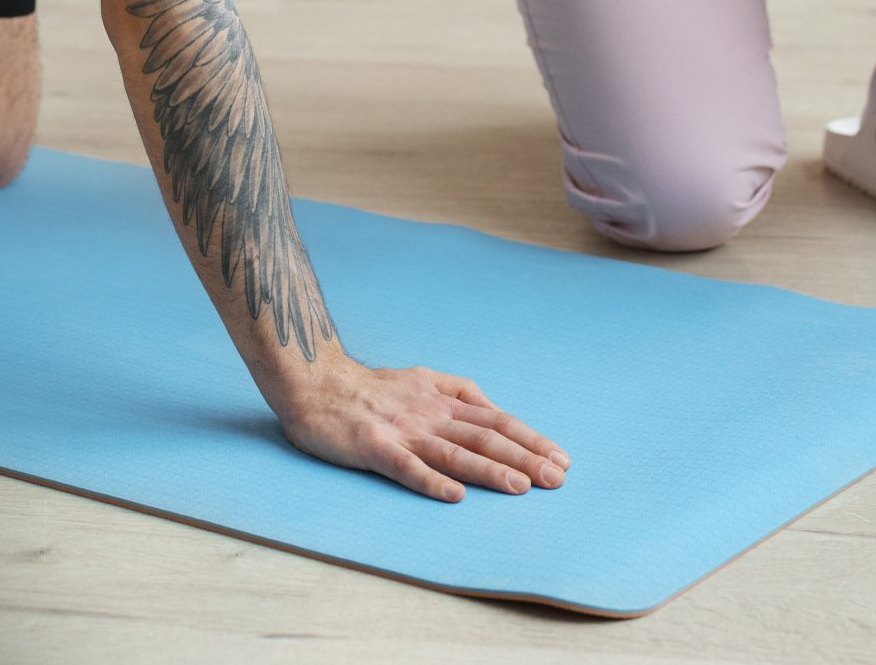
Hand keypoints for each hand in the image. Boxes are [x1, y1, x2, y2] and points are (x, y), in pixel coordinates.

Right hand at [272, 357, 570, 502]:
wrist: (315, 383)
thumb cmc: (370, 388)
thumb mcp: (422, 378)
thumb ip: (458, 392)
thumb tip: (497, 412)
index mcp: (442, 399)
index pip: (497, 421)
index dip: (531, 439)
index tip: (560, 459)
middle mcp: (429, 413)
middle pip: (485, 437)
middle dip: (525, 458)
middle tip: (558, 479)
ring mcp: (402, 430)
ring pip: (453, 452)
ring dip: (489, 471)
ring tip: (521, 487)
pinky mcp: (373, 446)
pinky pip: (405, 467)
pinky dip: (431, 481)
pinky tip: (454, 497)